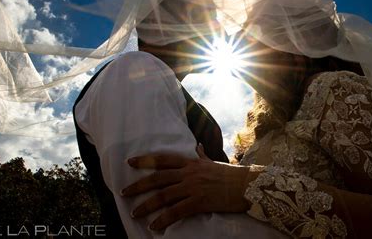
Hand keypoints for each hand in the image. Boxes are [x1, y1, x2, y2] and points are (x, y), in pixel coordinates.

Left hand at [120, 144, 259, 230]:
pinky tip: (154, 226)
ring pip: (163, 196)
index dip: (145, 160)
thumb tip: (198, 146)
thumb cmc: (231, 175)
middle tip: (124, 192)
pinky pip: (177, 211)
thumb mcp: (214, 162)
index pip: (163, 159)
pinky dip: (163, 219)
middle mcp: (189, 173)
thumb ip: (203, 155)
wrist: (247, 185)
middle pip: (158, 178)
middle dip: (138, 185)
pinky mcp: (199, 202)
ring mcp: (193, 187)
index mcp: (191, 163)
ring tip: (134, 213)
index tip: (130, 162)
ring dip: (146, 205)